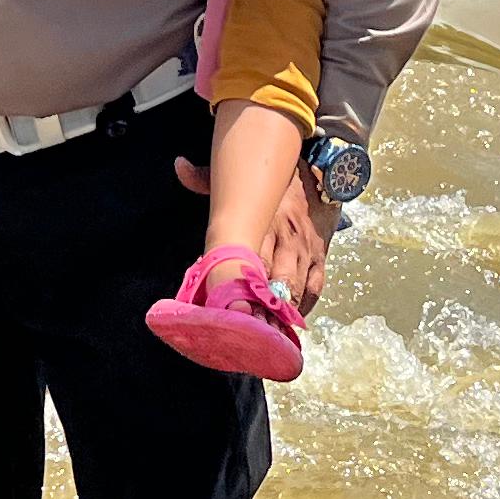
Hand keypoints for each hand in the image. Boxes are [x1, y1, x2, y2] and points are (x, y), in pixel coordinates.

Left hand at [174, 155, 336, 316]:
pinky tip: (288, 319)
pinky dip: (302, 306)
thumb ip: (207, 179)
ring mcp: (307, 250)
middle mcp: (288, 237)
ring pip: (297, 288)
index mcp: (266, 220)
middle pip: (277, 279)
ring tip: (267, 331)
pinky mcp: (320, 257)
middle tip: (249, 327)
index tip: (229, 303)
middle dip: (264, 306)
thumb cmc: (272, 185)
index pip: (253, 257)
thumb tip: (179, 167)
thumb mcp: (241, 179)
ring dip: (282, 312)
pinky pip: (315, 288)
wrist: (318, 174)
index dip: (243, 283)